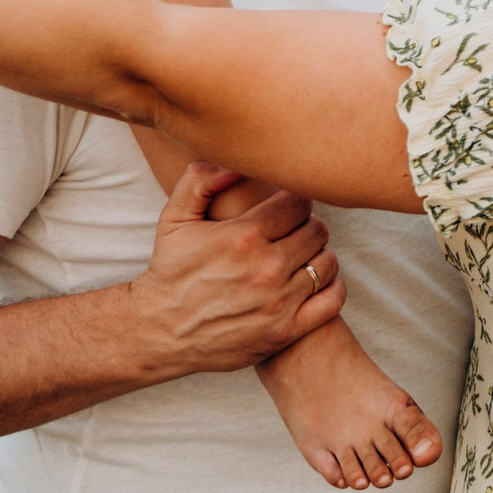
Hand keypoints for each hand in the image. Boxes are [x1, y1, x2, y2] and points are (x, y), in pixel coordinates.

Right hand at [127, 160, 343, 373]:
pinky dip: (331, 286)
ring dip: (318, 254)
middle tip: (293, 231)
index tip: (285, 207)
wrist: (159, 332)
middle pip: (317, 230)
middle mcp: (266, 269)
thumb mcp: (174, 219)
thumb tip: (234, 160)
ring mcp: (278, 302)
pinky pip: (332, 299)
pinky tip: (312, 281)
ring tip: (301, 255)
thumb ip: (200, 179)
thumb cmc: (170, 271)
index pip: (299, 202)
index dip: (294, 200)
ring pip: (327, 262)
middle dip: (307, 225)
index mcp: (243, 236)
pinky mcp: (285, 331)